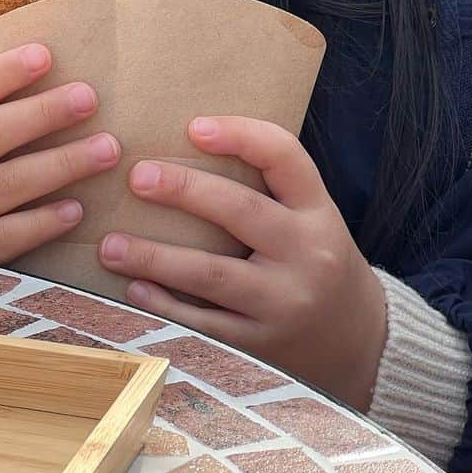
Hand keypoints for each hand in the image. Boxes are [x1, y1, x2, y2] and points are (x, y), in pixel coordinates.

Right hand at [0, 43, 120, 263]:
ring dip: (59, 166)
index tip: (46, 54)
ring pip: (3, 187)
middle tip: (89, 97)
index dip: (2, 74)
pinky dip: (39, 225)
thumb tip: (28, 72)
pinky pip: (1, 240)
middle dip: (43, 115)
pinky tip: (75, 209)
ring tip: (105, 149)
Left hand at [97, 117, 386, 411]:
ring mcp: (285, 303)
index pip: (284, 157)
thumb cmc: (316, 259)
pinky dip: (166, 306)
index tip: (193, 126)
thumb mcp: (312, 217)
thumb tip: (186, 141)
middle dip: (184, 190)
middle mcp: (307, 253)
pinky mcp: (263, 346)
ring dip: (155, 257)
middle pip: (240, 211)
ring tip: (110, 245)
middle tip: (138, 176)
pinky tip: (134, 289)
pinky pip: (206, 324)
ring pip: (213, 274)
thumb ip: (267, 186)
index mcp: (318, 210)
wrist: (362, 344)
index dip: (240, 135)